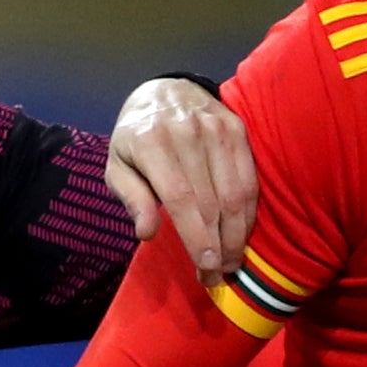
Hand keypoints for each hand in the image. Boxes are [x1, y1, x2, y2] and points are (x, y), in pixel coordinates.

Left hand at [104, 78, 255, 288]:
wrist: (165, 92)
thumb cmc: (136, 139)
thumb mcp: (117, 166)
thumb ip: (131, 198)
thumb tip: (146, 233)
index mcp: (150, 141)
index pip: (180, 197)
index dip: (196, 235)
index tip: (205, 266)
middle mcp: (186, 131)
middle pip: (210, 201)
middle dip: (217, 246)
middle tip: (215, 275)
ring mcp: (216, 128)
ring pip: (235, 193)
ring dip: (237, 234)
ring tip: (231, 261)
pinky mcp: (237, 129)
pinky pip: (248, 179)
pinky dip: (248, 212)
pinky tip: (241, 233)